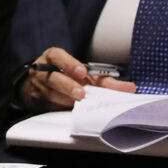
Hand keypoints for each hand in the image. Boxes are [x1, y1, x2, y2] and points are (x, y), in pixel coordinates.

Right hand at [20, 47, 135, 111]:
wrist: (40, 85)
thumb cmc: (67, 76)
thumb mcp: (83, 73)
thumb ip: (104, 79)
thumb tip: (129, 88)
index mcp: (53, 58)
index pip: (58, 56)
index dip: (69, 64)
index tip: (82, 72)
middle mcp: (43, 71)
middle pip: (54, 78)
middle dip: (68, 86)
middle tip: (81, 94)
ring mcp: (38, 87)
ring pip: (51, 94)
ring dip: (66, 100)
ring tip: (78, 104)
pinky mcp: (37, 101)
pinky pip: (49, 106)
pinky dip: (61, 108)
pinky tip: (71, 111)